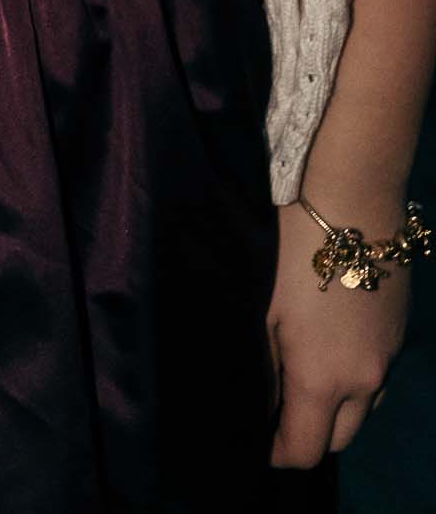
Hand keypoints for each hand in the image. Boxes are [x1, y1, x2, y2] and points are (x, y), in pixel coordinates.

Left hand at [268, 200, 410, 465]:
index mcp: (323, 380)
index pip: (305, 449)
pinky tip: (331, 351)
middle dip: (307, 436)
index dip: (277, 453)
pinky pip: (377, 379)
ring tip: (300, 382)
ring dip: (335, 410)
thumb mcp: (262, 308)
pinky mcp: (398, 333)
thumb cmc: (292, 250)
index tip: (255, 442)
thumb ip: (262, 364)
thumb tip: (258, 402)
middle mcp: (364, 380)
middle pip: (338, 439)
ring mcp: (388, 358)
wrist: (353, 199)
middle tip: (276, 412)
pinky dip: (354, 382)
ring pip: (363, 410)